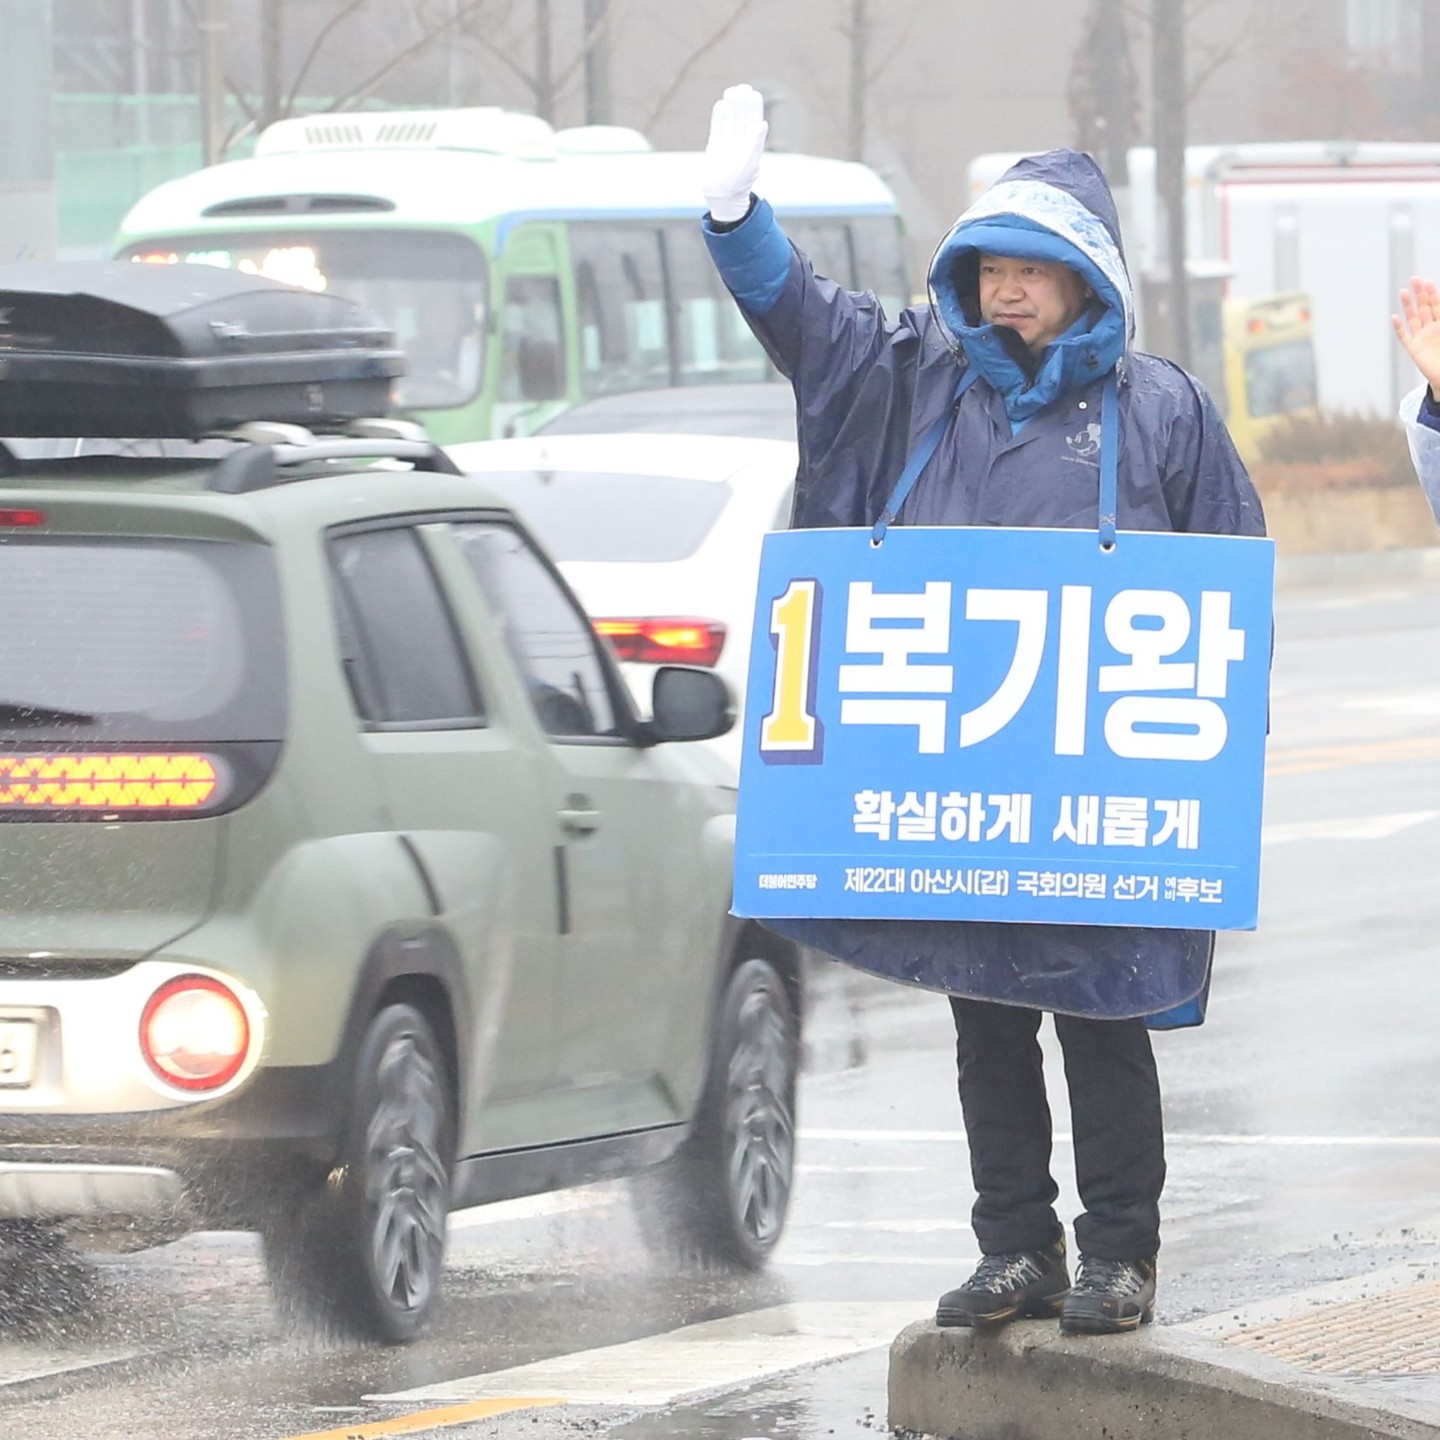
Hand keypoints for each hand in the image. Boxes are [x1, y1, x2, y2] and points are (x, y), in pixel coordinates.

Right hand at [702, 84, 766, 222]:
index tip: (753, 93)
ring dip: (731, 105)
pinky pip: (718, 126)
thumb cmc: (740, 181)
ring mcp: (728, 141)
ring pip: (730, 119)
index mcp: (751, 143)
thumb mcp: (751, 162)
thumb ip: (756, 142)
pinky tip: (721, 104)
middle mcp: (740, 140)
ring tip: (731, 91)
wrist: (723, 194)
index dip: (754, 107)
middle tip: (742, 88)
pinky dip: (719, 116)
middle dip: (742, 102)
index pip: (754, 120)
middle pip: (742, 116)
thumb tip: (762, 124)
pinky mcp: (716, 144)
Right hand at [1393, 276, 1439, 399]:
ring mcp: (1421, 338)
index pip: (1437, 305)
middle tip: (1415, 280)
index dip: (1432, 293)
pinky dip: (1399, 327)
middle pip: (1424, 308)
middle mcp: (1431, 329)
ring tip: (1404, 293)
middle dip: (1420, 294)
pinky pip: (1404, 336)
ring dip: (1408, 306)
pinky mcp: (1413, 349)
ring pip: (1413, 318)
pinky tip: (1394, 318)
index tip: (1427, 281)